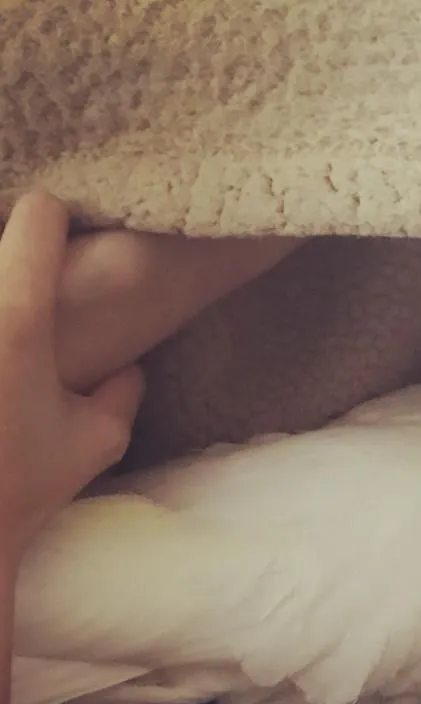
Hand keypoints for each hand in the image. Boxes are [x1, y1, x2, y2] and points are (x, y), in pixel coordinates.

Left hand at [0, 191, 143, 566]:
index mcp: (19, 318)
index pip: (36, 218)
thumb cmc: (24, 485)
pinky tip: (16, 368)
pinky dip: (6, 328)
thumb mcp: (98, 439)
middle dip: (17, 257)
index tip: (58, 229)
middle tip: (36, 290)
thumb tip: (126, 365)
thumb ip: (124, 390)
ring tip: (26, 345)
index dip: (53, 218)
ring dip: (11, 294)